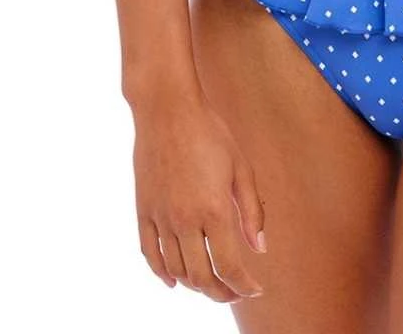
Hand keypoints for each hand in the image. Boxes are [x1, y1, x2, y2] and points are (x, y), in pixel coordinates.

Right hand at [131, 85, 267, 301]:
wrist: (168, 110)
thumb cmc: (210, 132)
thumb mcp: (240, 167)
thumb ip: (250, 210)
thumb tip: (259, 248)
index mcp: (213, 209)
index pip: (229, 266)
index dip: (243, 286)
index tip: (255, 290)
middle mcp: (185, 220)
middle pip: (202, 276)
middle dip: (221, 292)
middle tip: (235, 292)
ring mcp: (161, 217)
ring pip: (176, 270)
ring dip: (195, 284)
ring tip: (211, 284)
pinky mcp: (143, 211)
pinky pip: (150, 254)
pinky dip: (162, 273)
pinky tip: (174, 281)